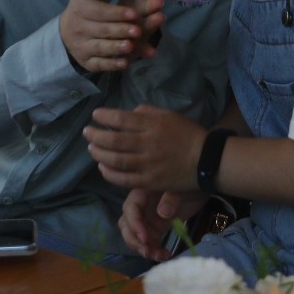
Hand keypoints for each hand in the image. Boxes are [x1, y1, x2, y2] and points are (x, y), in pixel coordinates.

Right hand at [59, 0, 146, 73]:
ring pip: (101, 48)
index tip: (134, 13)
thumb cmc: (82, 9)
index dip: (117, 13)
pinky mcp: (86, 62)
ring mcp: (82, 47)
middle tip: (138, 30)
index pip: (100, 11)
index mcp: (80, 9)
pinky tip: (125, 63)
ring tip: (131, 46)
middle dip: (121, 30)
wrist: (64, 33)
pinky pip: (99, 64)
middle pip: (102, 30)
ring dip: (116, 48)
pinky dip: (112, 65)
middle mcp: (79, 29)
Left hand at [84, 104, 205, 191]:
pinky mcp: (149, 181)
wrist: (207, 160)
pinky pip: (123, 179)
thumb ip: (148, 111)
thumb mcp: (170, 115)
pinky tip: (103, 167)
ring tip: (91, 149)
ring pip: (115, 160)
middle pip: (114, 140)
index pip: (121, 119)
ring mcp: (148, 164)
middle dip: (96, 135)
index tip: (96, 115)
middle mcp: (147, 143)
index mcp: (153, 124)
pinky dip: (109, 173)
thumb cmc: (188, 134)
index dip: (105, 116)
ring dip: (99, 153)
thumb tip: (129, 111)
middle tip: (87, 132)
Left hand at [115, 0, 165, 58]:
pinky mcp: (139, 44)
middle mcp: (144, 12)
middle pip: (149, 7)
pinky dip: (147, 49)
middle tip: (158, 1)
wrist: (116, 30)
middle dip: (153, 4)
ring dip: (154, 22)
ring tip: (159, 18)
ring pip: (148, 25)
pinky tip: (152, 52)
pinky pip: (142, 47)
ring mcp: (143, 29)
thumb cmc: (123, 6)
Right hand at [118, 188, 205, 261]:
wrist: (202, 184)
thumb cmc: (190, 180)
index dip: (134, 224)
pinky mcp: (156, 228)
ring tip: (158, 256)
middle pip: (127, 224)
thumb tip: (162, 213)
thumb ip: (171, 198)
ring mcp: (148, 218)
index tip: (145, 238)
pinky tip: (166, 255)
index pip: (131, 208)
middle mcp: (142, 206)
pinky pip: (150, 242)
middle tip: (147, 251)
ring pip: (136, 236)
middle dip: (134, 240)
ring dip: (143, 248)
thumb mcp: (182, 187)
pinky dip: (155, 250)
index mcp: (144, 191)